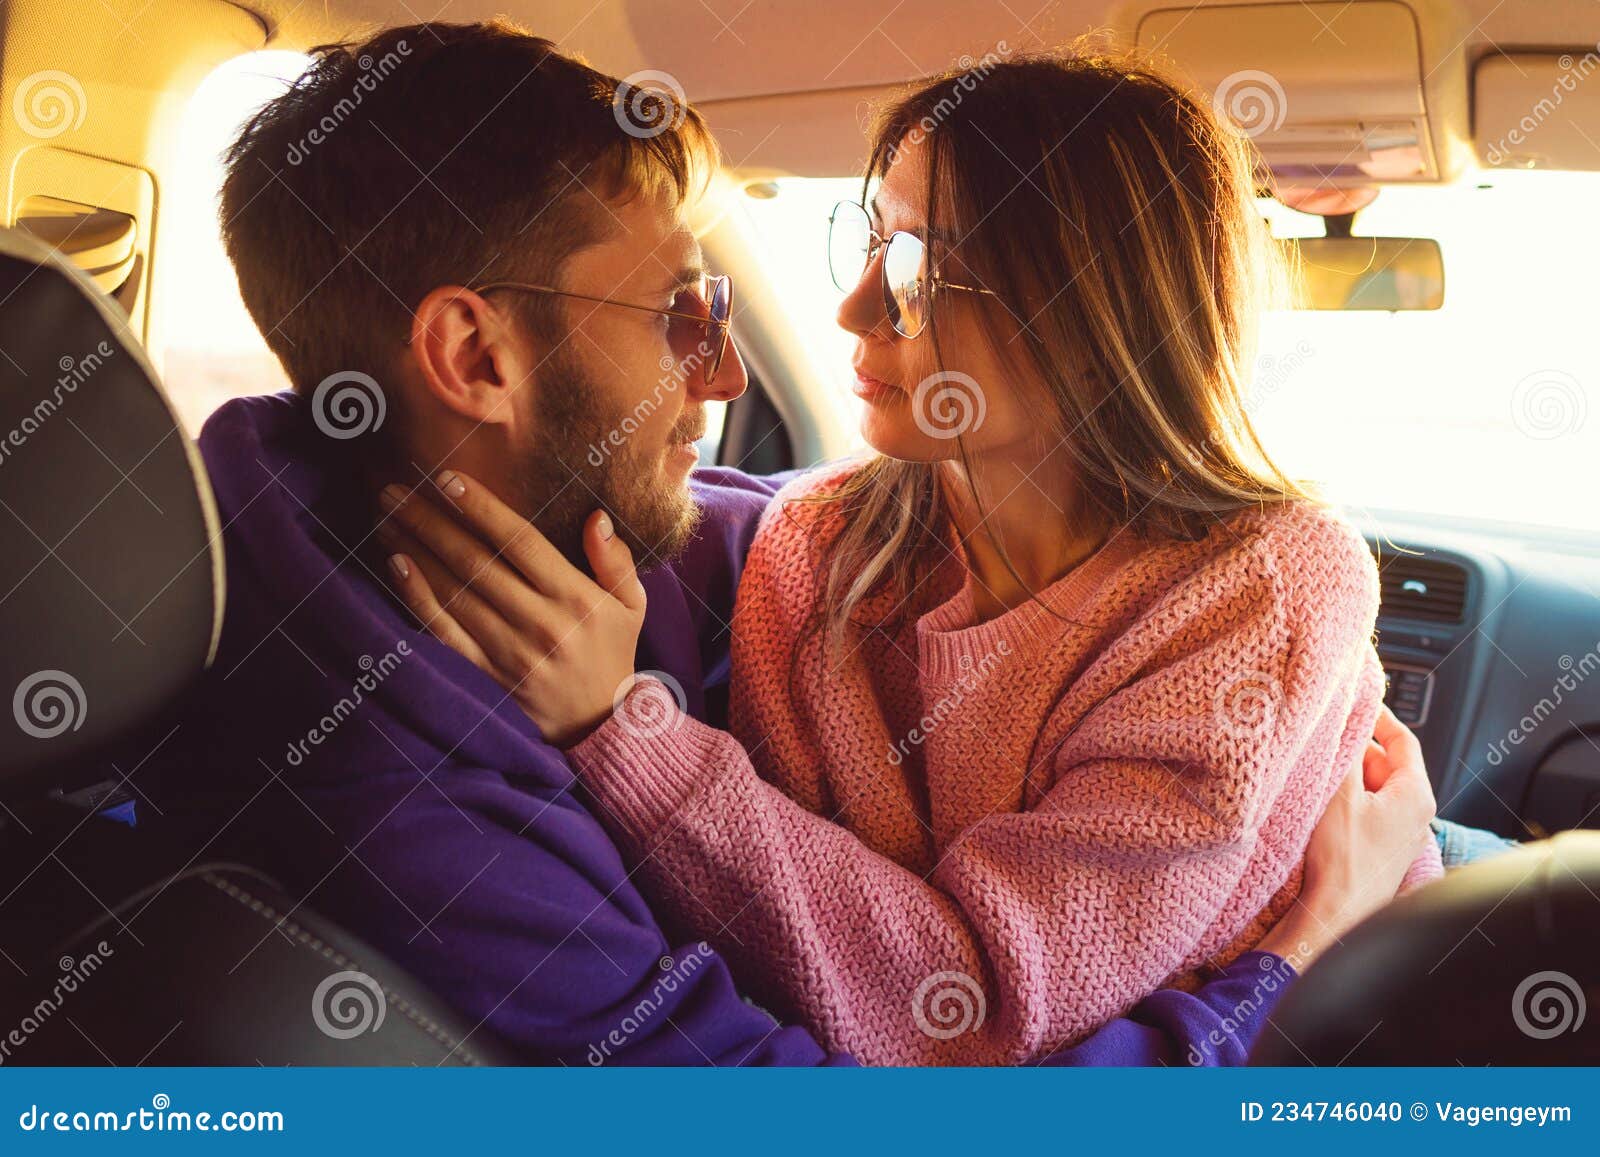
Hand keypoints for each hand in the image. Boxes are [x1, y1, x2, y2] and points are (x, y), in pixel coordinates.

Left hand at [375, 470, 646, 746]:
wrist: (598, 724)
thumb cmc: (612, 650)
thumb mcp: (631, 604)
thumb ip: (616, 560)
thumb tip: (596, 518)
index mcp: (575, 598)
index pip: (521, 543)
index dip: (481, 508)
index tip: (447, 478)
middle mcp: (540, 622)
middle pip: (476, 562)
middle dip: (431, 521)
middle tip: (396, 490)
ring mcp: (509, 652)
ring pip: (454, 592)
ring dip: (416, 549)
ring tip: (387, 518)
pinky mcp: (486, 675)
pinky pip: (444, 632)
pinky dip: (417, 597)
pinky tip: (396, 566)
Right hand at [1257, 705, 1436, 968]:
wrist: (1335, 914)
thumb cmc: (1341, 859)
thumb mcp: (1340, 793)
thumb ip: (1347, 752)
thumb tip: (1348, 718)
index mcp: (1415, 795)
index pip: (1403, 740)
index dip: (1379, 716)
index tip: (1358, 702)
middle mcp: (1416, 816)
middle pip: (1386, 764)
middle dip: (1356, 750)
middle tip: (1326, 739)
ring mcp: (1400, 836)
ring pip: (1375, 790)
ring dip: (1349, 778)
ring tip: (1318, 774)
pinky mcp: (1382, 852)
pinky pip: (1368, 813)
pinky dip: (1348, 801)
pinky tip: (1321, 805)